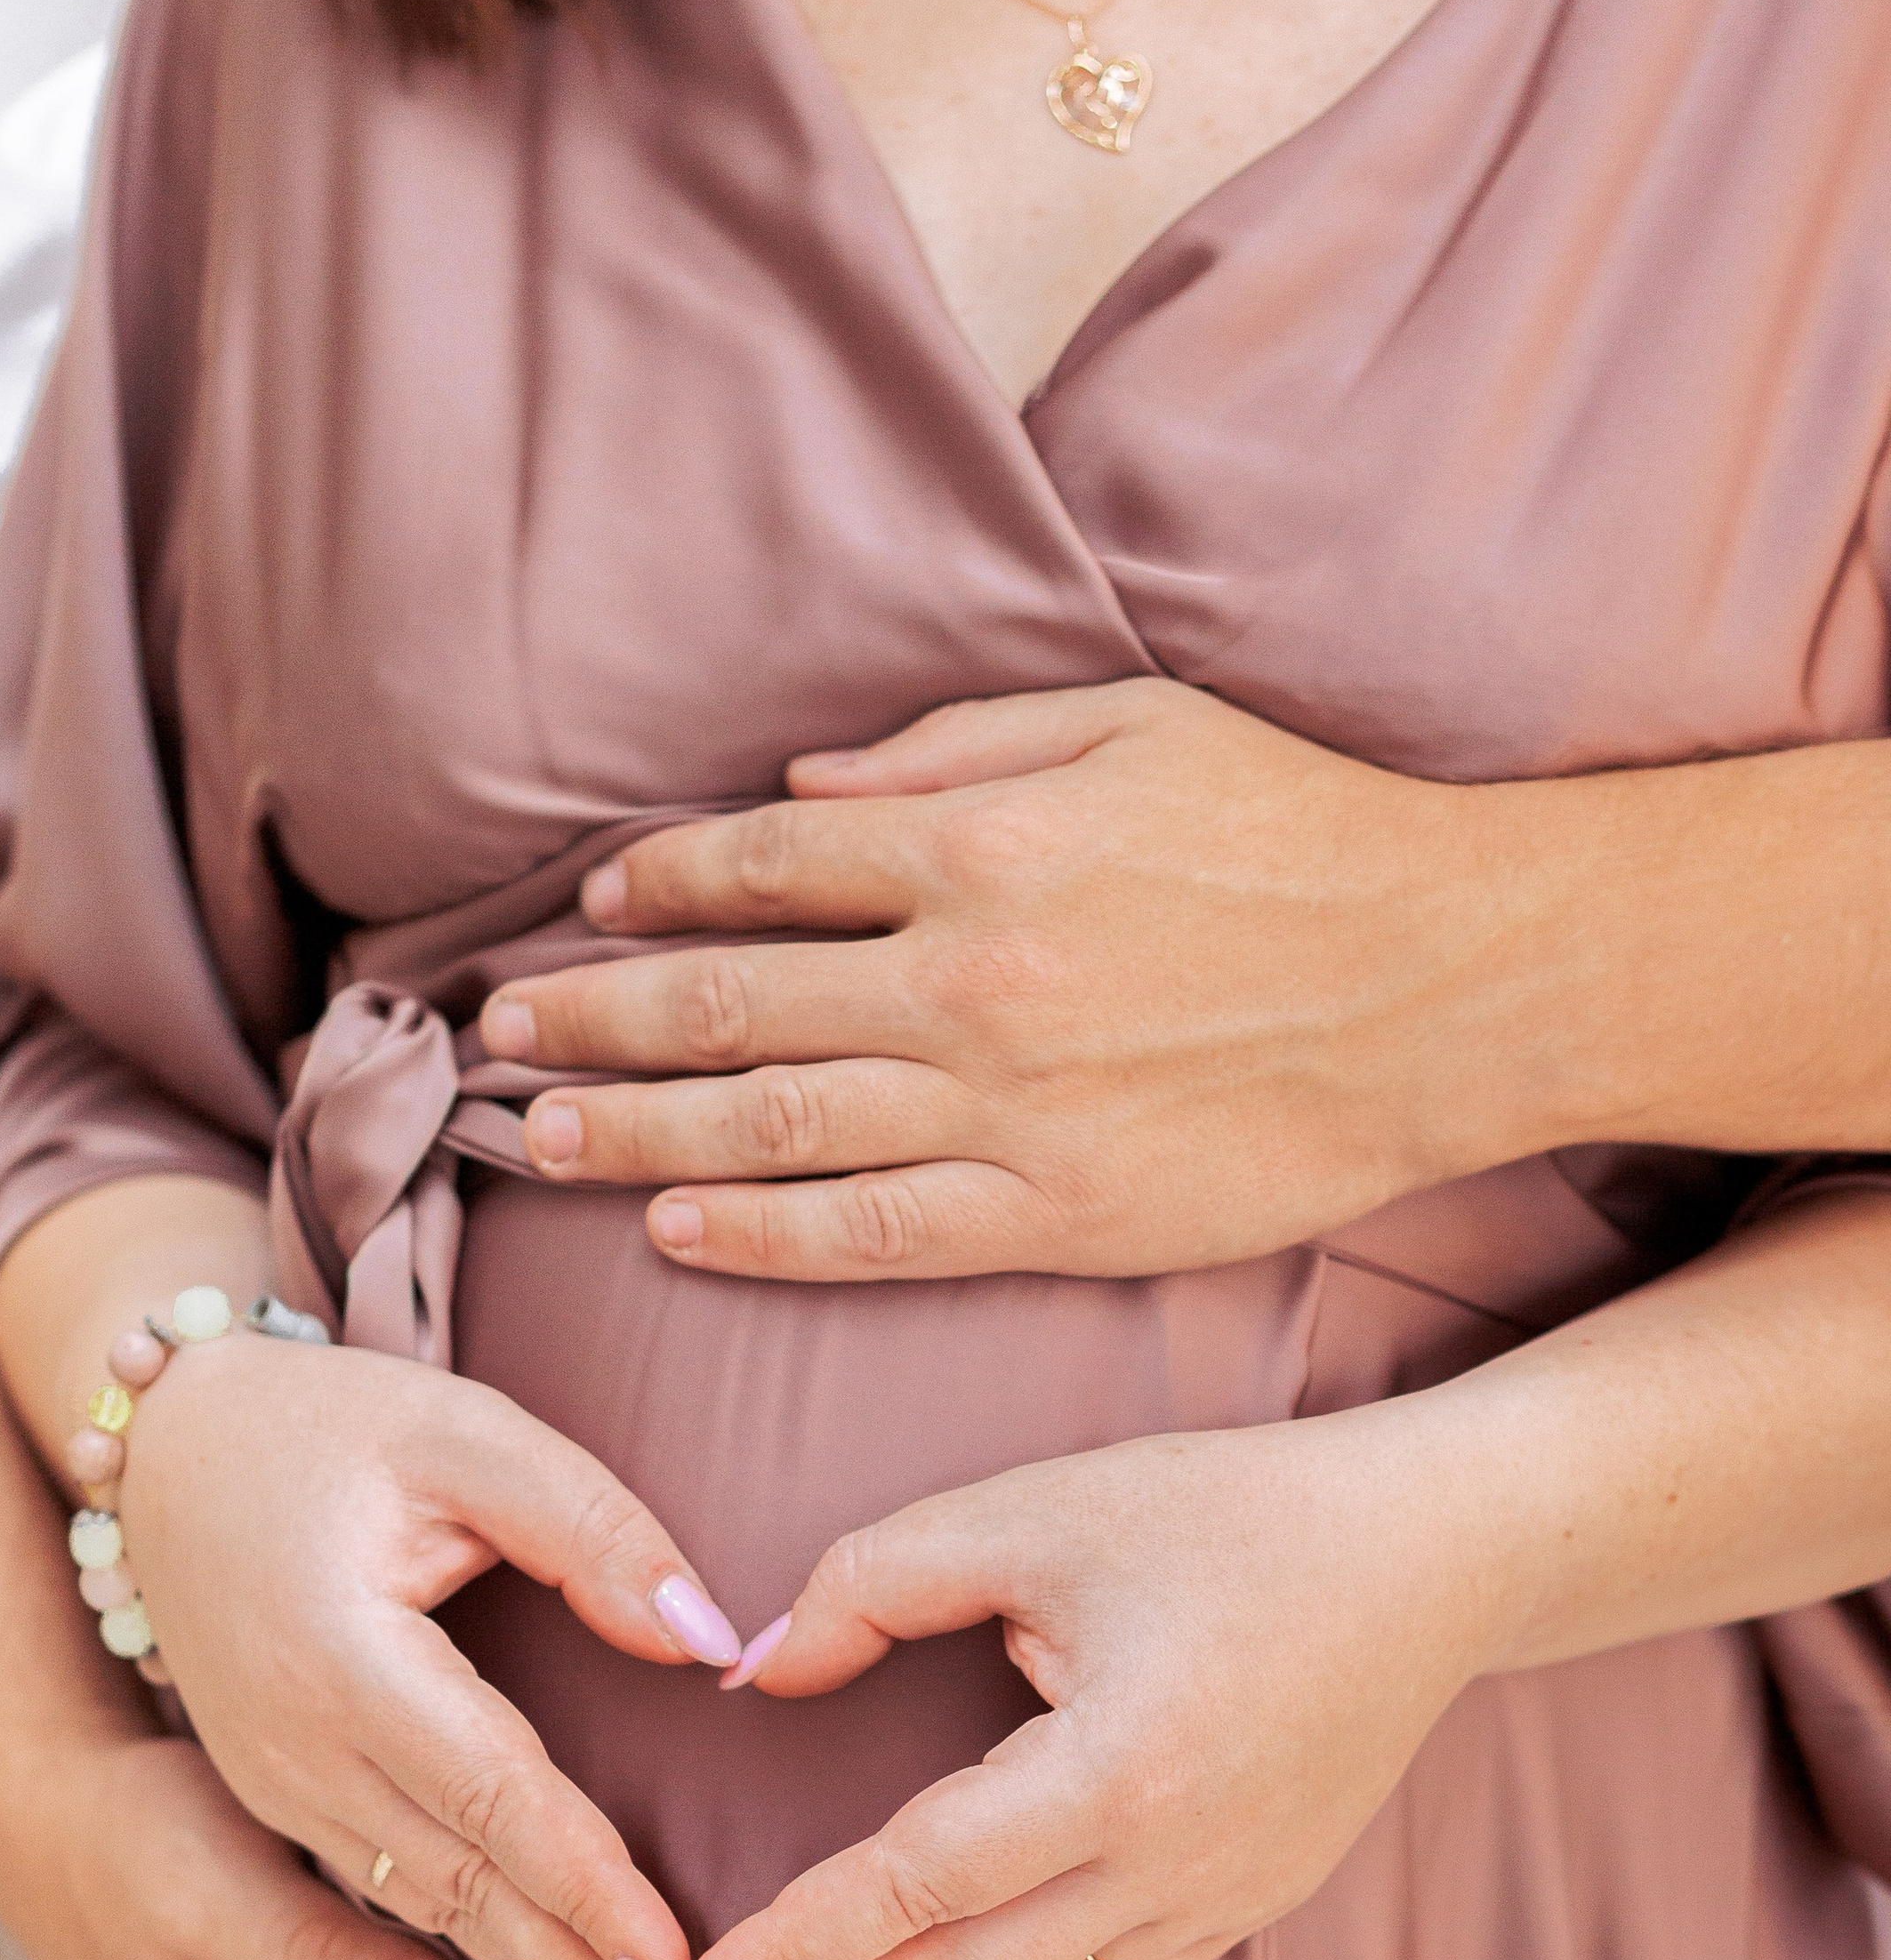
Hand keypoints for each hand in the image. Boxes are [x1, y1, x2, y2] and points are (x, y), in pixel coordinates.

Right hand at [115, 1334, 746, 1959]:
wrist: (161, 1446)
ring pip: (428, 1909)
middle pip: (465, 1886)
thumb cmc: (324, 1426)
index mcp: (340, 1660)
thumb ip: (590, 1526)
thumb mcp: (463, 1431)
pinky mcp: (276, 1801)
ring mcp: (275, 1788)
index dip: (592, 1892)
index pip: (494, 1800)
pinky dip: (479, 1954)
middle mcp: (295, 1750)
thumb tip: (704, 1638)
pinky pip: (388, 1895)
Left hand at [486, 681, 1533, 1281]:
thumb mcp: (1137, 724)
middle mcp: (968, 978)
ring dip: (636, 1135)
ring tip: (542, 1138)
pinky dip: (756, 1236)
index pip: (761, 864)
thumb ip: (957, 747)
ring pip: (767, 1127)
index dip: (656, 889)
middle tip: (501, 1041)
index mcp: (982, 842)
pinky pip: (867, 1235)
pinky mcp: (1054, 1213)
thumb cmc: (1307, 835)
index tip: (591, 911)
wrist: (1458, 984)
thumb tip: (804, 791)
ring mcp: (1004, 1108)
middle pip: (727, 1002)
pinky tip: (674, 1234)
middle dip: (596, 1022)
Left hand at [664, 1405, 1491, 1959]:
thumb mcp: (1032, 1511)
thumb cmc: (1231, 1512)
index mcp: (1117, 1772)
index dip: (792, 1947)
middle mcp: (1174, 1867)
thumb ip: (873, 1584)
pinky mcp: (1251, 1903)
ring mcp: (1223, 1902)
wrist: (1435, 1553)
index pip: (912, 1888)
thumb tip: (760, 1676)